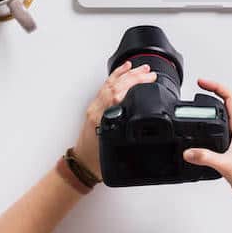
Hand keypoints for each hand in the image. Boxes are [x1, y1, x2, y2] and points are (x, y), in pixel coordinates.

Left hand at [73, 61, 156, 180]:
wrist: (82, 163)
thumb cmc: (96, 160)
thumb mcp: (114, 150)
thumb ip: (128, 139)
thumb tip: (144, 128)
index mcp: (100, 119)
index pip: (117, 95)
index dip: (133, 84)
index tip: (148, 80)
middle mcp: (96, 110)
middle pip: (115, 86)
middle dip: (134, 77)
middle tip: (150, 74)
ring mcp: (95, 107)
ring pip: (110, 84)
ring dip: (126, 74)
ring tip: (141, 69)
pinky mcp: (95, 107)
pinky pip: (106, 87)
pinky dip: (116, 77)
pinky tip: (124, 72)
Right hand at [182, 79, 231, 201]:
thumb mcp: (226, 165)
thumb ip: (206, 157)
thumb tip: (189, 151)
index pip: (230, 98)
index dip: (215, 86)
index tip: (201, 83)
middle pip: (227, 102)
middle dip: (213, 91)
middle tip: (199, 87)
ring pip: (225, 115)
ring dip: (213, 106)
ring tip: (199, 102)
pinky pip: (222, 128)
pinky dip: (211, 123)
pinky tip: (203, 130)